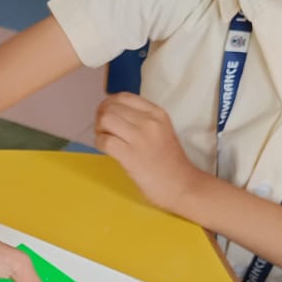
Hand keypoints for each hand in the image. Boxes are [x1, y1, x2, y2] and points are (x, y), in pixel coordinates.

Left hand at [93, 93, 206, 213]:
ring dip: (99, 130)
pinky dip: (100, 144)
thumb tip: (110, 112)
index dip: (108, 104)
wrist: (182, 185)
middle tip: (103, 131)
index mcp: (157, 113)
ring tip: (106, 139)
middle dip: (100, 118)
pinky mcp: (131, 155)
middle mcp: (149, 121)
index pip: (123, 96)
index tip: (107, 115)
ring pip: (106, 120)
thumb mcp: (161, 130)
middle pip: (110, 107)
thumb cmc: (169, 161)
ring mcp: (140, 138)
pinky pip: (104, 141)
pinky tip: (108, 150)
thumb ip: (141, 119)